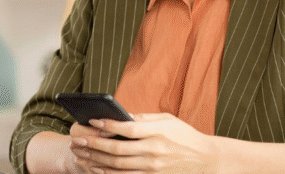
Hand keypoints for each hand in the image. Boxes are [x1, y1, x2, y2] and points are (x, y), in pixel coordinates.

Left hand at [69, 113, 217, 173]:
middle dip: (94, 144)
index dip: (108, 125)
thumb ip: (145, 118)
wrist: (206, 161)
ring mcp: (152, 168)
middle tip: (78, 139)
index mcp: (158, 132)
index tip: (92, 120)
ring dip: (96, 160)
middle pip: (117, 149)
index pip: (127, 128)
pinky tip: (97, 168)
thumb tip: (122, 116)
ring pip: (117, 166)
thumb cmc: (185, 136)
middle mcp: (154, 151)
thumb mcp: (168, 120)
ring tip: (81, 154)